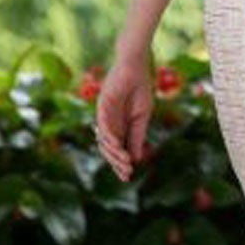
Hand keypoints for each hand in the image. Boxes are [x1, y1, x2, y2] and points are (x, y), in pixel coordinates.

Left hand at [95, 55, 154, 181]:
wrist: (136, 67)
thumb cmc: (140, 89)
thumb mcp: (142, 117)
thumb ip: (137, 136)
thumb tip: (136, 158)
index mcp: (119, 126)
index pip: (117, 149)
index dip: (120, 163)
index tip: (128, 177)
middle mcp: (109, 123)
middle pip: (109, 148)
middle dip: (117, 162)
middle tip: (127, 174)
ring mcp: (104, 115)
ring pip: (105, 140)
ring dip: (115, 153)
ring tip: (126, 163)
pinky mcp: (102, 106)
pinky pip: (104, 125)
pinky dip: (110, 138)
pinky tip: (118, 147)